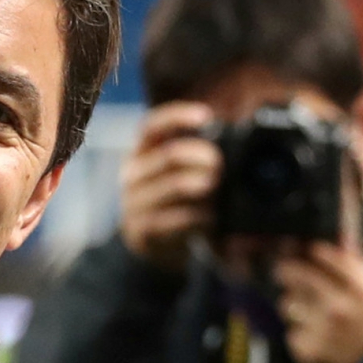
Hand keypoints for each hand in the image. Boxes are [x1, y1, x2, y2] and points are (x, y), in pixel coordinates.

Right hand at [119, 102, 220, 271]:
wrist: (151, 246)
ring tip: (217, 188)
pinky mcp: (143, 230)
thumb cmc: (172, 202)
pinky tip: (212, 218)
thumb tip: (231, 141)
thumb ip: (193, 157)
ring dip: (203, 186)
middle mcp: (131, 175)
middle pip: (169, 155)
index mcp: (139, 154)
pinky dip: (200, 217)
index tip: (206, 116)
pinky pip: (176, 218)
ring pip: (174, 186)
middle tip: (220, 164)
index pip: (152, 126)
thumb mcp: (175, 175)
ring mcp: (134, 203)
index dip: (178, 117)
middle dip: (202, 156)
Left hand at [272, 242, 362, 362]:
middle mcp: (338, 305)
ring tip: (307, 312)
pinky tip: (314, 337)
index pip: (325, 255)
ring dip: (294, 305)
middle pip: (293, 274)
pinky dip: (299, 334)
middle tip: (286, 273)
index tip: (306, 251)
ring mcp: (322, 328)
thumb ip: (359, 268)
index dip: (311, 251)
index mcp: (360, 288)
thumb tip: (342, 243)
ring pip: (287, 303)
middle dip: (288, 272)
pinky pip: (291, 333)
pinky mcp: (310, 349)